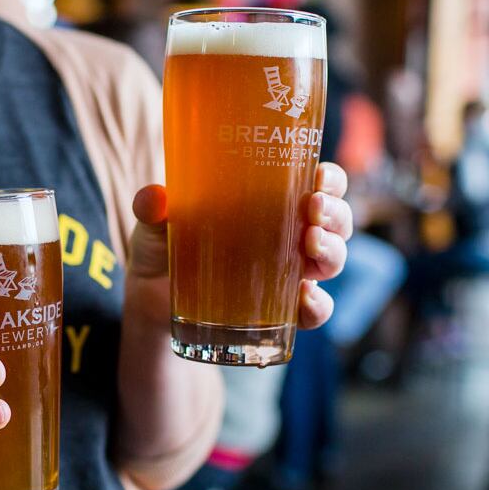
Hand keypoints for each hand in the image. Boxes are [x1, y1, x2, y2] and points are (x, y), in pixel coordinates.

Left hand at [129, 161, 352, 328]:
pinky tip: (304, 298)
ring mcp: (288, 273)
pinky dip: (318, 306)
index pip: (318, 183)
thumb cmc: (164, 247)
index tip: (319, 178)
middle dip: (336, 214)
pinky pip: (314, 311)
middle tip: (313, 211)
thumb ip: (153, 208)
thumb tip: (154, 198)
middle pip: (336, 220)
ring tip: (311, 246)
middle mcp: (289, 234)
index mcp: (270, 202)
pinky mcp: (280, 310)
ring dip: (332, 252)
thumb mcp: (155, 224)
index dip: (330, 179)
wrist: (153, 300)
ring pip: (332, 259)